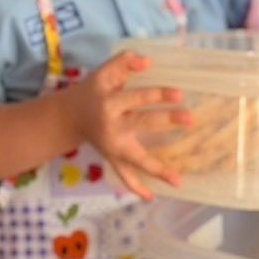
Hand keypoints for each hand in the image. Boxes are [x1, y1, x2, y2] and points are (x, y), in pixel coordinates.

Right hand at [63, 52, 191, 199]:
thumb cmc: (94, 91)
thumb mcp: (104, 73)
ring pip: (135, 159)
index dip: (157, 95)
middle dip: (166, 121)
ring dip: (156, 169)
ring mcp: (112, 146)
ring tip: (178, 181)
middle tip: (190, 120)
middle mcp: (111, 125)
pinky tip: (151, 196)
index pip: (137, 97)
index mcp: (109, 102)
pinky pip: (123, 175)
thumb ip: (124, 62)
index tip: (180, 95)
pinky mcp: (111, 158)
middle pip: (142, 123)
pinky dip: (135, 187)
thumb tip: (147, 62)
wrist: (68, 116)